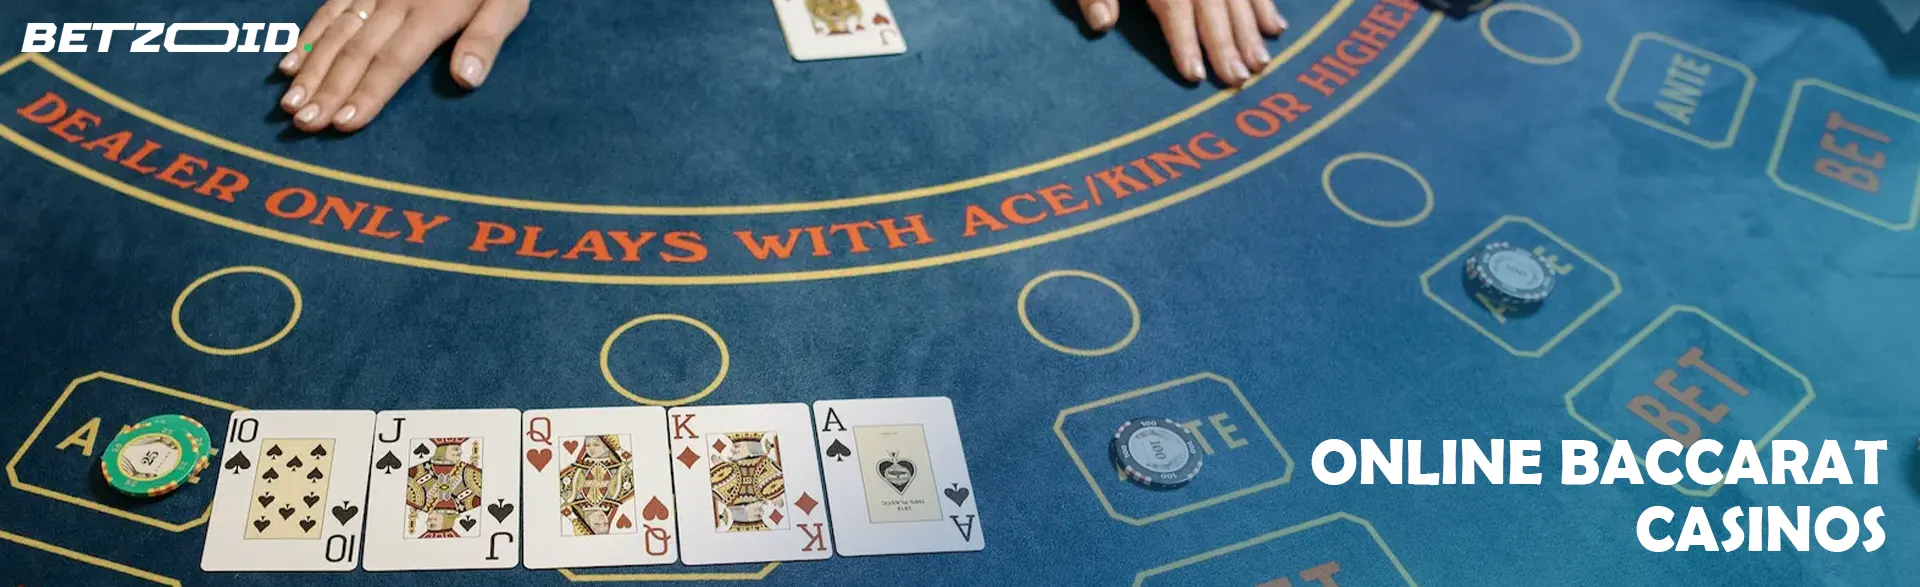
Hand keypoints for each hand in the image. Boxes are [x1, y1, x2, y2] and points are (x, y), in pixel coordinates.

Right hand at [276, 0, 528, 132]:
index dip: (369, 94)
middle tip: (304, 124)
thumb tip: (467, 79)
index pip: (394, 62)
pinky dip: (307, 37)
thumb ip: (486, 39)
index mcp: (432, 14)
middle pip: (357, 52)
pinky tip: (289, 65)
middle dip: (329, 91)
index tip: (345, 124)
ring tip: (290, 104)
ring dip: (311, 70)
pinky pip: (329, 8)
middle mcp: (395, 3)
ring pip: (336, 33)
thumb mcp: (506, 2)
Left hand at [1078, 0, 1286, 85]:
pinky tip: (1275, 28)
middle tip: (1238, 80)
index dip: (1184, 40)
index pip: (1175, 7)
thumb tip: (1103, 24)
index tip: (1194, 74)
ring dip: (1250, 30)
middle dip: (1226, 44)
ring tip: (1261, 64)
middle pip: (1212, 5)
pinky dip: (1264, 5)